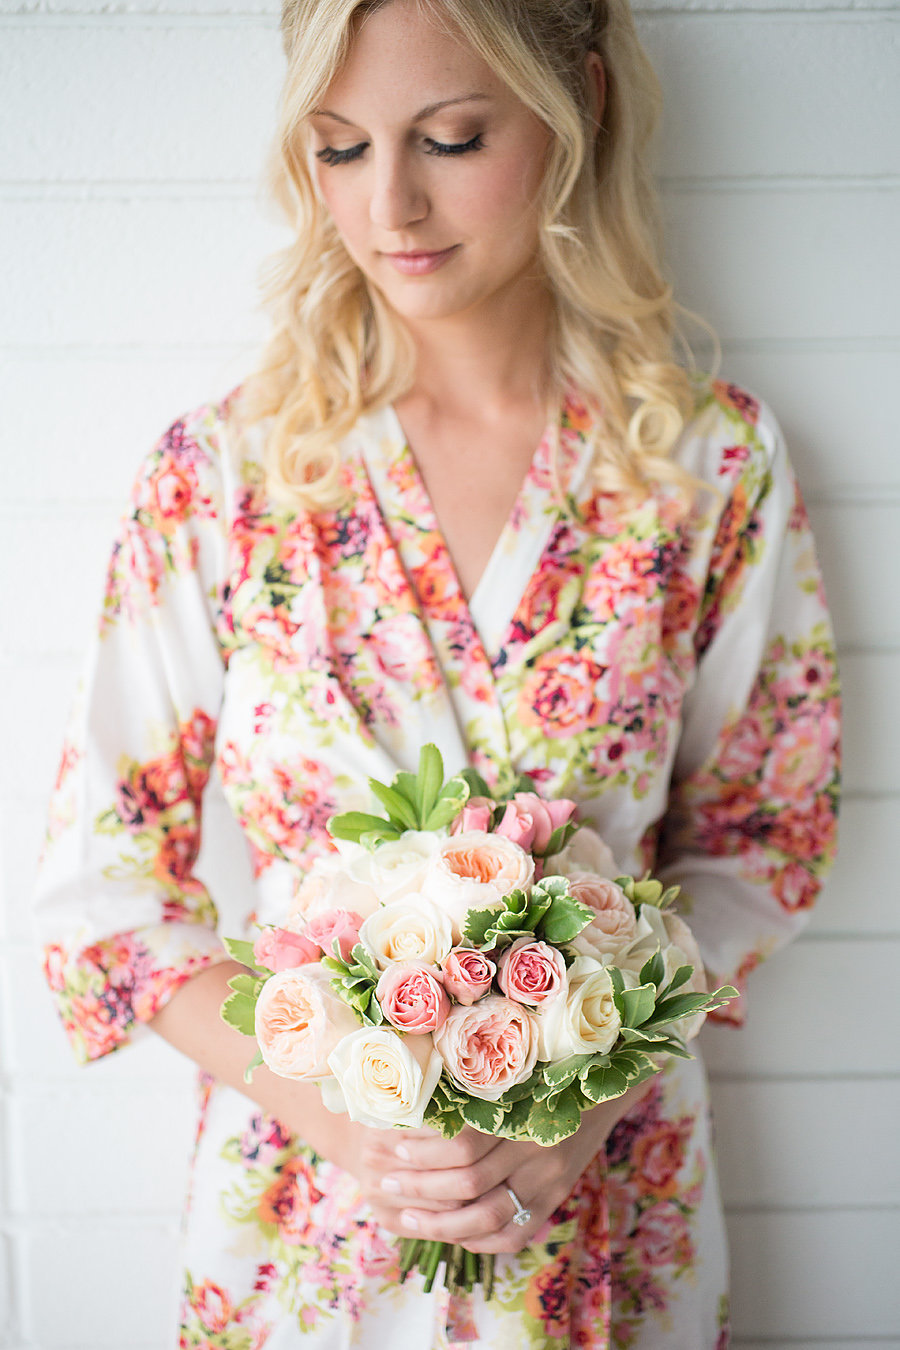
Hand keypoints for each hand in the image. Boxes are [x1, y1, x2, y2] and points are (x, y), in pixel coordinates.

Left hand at [364, 1080, 652, 1253]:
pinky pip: (516, 1234)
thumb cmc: (550, 1070)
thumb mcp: (514, 1072)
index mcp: (521, 1113)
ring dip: (441, 1223)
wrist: (608, 1087)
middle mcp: (537, 1150)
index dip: (424, 1150)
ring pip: (487, 1217)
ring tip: (408, 1215)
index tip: (392, 1148)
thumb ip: (474, 1088)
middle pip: (469, 1183)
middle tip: (387, 1182)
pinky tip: (455, 1236)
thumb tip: (413, 1098)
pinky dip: (482, 1241)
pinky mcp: (556, 1199)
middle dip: (421, 1187)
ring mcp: (549, 1180)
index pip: (464, 1143)